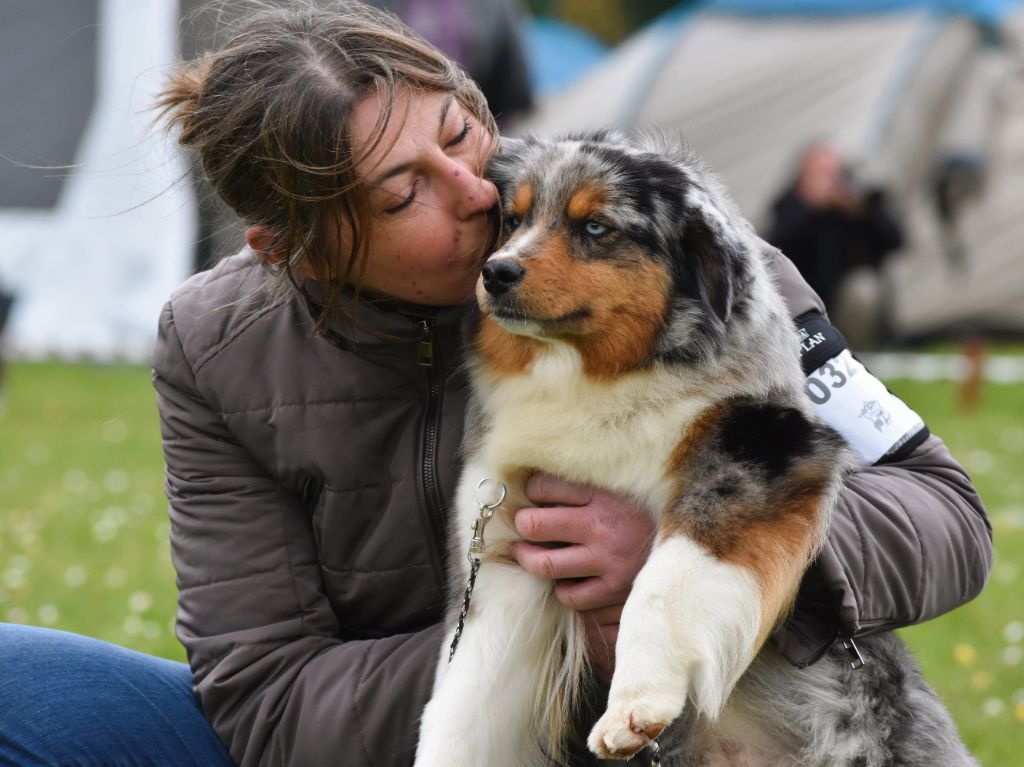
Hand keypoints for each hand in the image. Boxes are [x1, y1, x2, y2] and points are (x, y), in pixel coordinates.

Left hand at [511, 474, 655, 683]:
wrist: (697, 552)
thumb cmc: (652, 518)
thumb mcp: (624, 492)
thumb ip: (591, 488)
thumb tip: (543, 486)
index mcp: (605, 493)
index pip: (545, 486)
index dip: (531, 491)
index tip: (532, 495)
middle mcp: (603, 526)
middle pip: (535, 524)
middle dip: (522, 525)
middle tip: (523, 526)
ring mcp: (607, 561)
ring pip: (545, 564)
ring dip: (530, 559)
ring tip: (529, 554)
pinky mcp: (614, 591)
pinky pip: (569, 594)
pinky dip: (563, 588)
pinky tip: (568, 579)